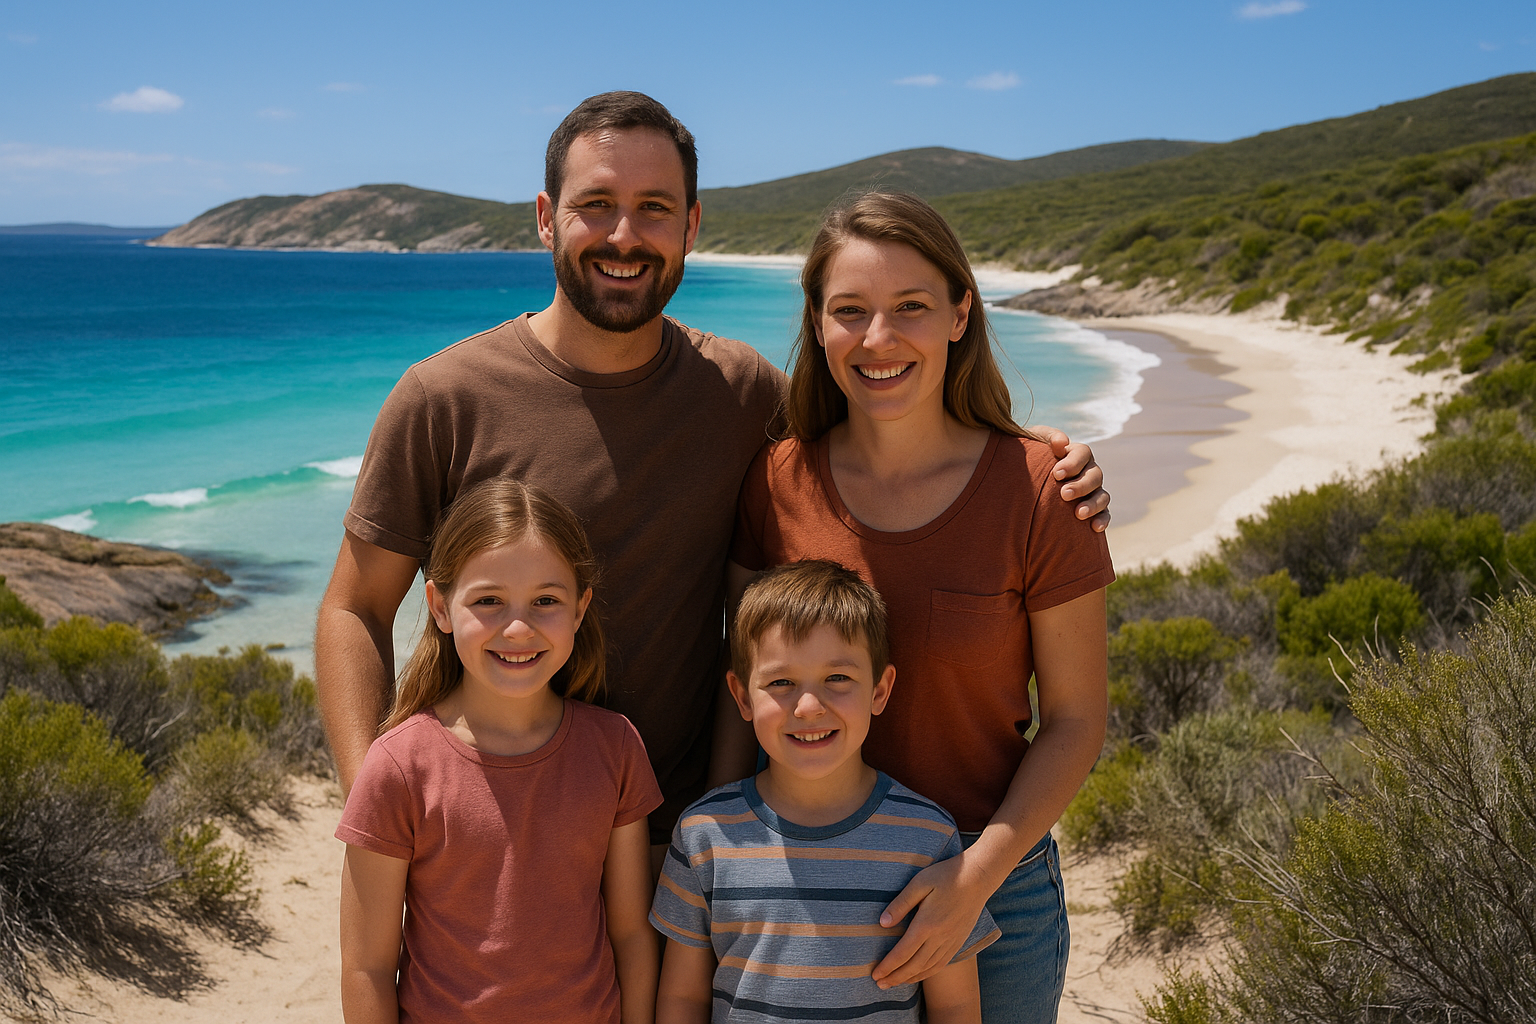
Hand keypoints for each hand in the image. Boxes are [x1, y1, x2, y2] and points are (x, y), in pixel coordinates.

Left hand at [872, 853, 992, 988]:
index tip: (875, 975)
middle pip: (914, 966)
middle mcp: (940, 938)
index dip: (887, 966)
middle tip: (879, 984)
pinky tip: (918, 975)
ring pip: (928, 968)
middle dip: (895, 977)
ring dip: (909, 978)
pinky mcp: (959, 941)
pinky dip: (927, 973)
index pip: (903, 953)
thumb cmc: (945, 876)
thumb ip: (900, 904)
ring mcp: (951, 941)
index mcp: (927, 924)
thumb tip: (882, 923)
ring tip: (894, 983)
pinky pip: (941, 964)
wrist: (978, 877)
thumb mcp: (919, 883)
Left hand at [1037, 426, 1110, 532]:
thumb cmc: (1030, 456)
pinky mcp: (1094, 508)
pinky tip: (1094, 527)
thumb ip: (1048, 437)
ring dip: (1092, 504)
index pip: (1083, 453)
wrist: (1024, 478)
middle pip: (1095, 475)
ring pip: (1102, 495)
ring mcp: (1093, 491)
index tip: (1056, 474)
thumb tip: (1061, 443)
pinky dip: (1102, 519)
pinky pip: (1104, 513)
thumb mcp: (1035, 440)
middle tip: (1064, 494)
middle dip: (1080, 486)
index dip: (1072, 463)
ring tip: (1078, 514)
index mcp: (1076, 453)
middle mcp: (1088, 471)